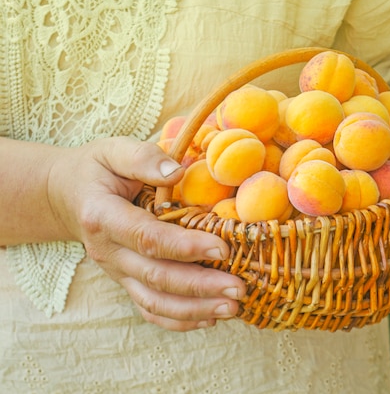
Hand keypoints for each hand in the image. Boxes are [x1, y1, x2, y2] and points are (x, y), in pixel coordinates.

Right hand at [48, 136, 246, 330]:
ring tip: (232, 308)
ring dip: (194, 309)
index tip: (222, 249)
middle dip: (200, 286)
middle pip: (156, 276)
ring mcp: (116, 272)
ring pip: (154, 301)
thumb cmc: (98, 170)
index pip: (147, 238)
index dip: (185, 247)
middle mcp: (108, 251)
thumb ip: (143, 158)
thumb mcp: (114, 151)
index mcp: (103, 216)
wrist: (68, 196)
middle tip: (238, 288)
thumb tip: (177, 171)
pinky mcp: (125, 282)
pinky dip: (179, 320)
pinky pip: (149, 309)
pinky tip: (210, 318)